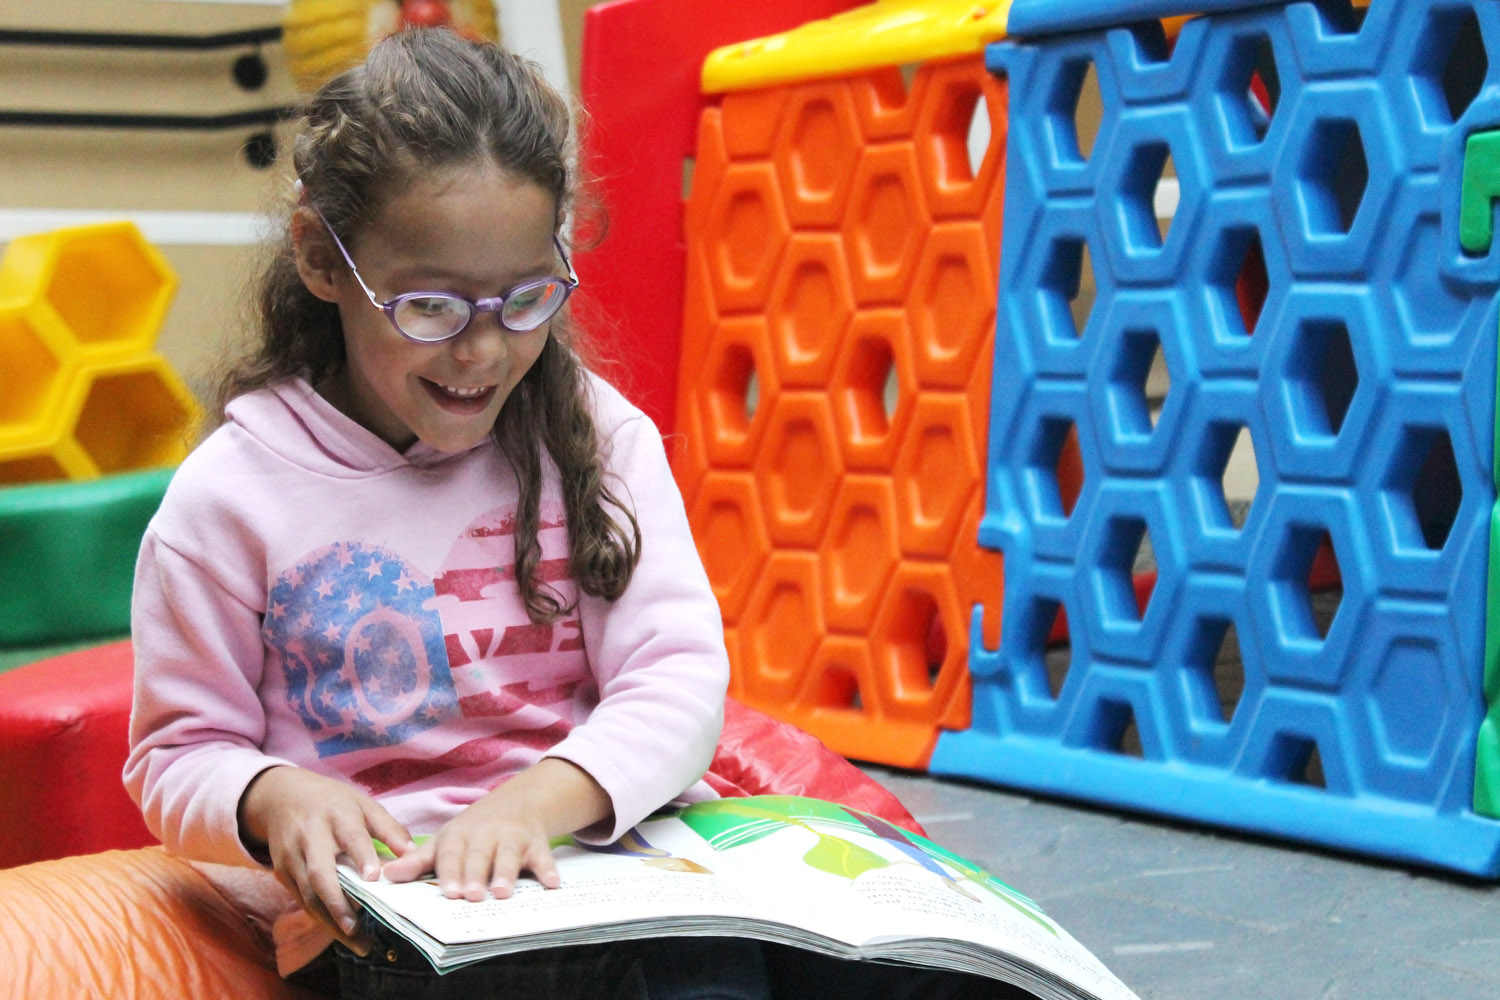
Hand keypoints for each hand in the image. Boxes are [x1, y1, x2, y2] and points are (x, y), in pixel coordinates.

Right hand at [238, 765, 414, 953]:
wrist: (282, 796)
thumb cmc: (332, 802)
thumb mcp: (363, 804)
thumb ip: (388, 829)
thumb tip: (413, 854)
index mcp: (337, 815)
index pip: (351, 837)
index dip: (362, 856)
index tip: (374, 878)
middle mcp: (310, 836)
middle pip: (320, 873)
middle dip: (337, 902)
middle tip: (356, 928)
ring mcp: (292, 856)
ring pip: (307, 893)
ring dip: (329, 919)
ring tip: (355, 941)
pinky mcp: (281, 871)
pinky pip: (300, 898)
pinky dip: (319, 915)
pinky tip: (338, 930)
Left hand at [381, 758, 610, 901]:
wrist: (517, 801)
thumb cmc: (474, 831)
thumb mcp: (446, 841)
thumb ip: (418, 861)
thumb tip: (385, 876)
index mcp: (459, 835)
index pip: (451, 854)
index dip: (450, 873)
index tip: (448, 893)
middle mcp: (485, 833)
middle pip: (479, 854)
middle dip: (475, 874)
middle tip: (472, 896)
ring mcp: (512, 836)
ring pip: (509, 854)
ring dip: (507, 872)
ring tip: (503, 893)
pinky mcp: (536, 841)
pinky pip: (543, 856)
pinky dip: (548, 869)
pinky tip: (552, 884)